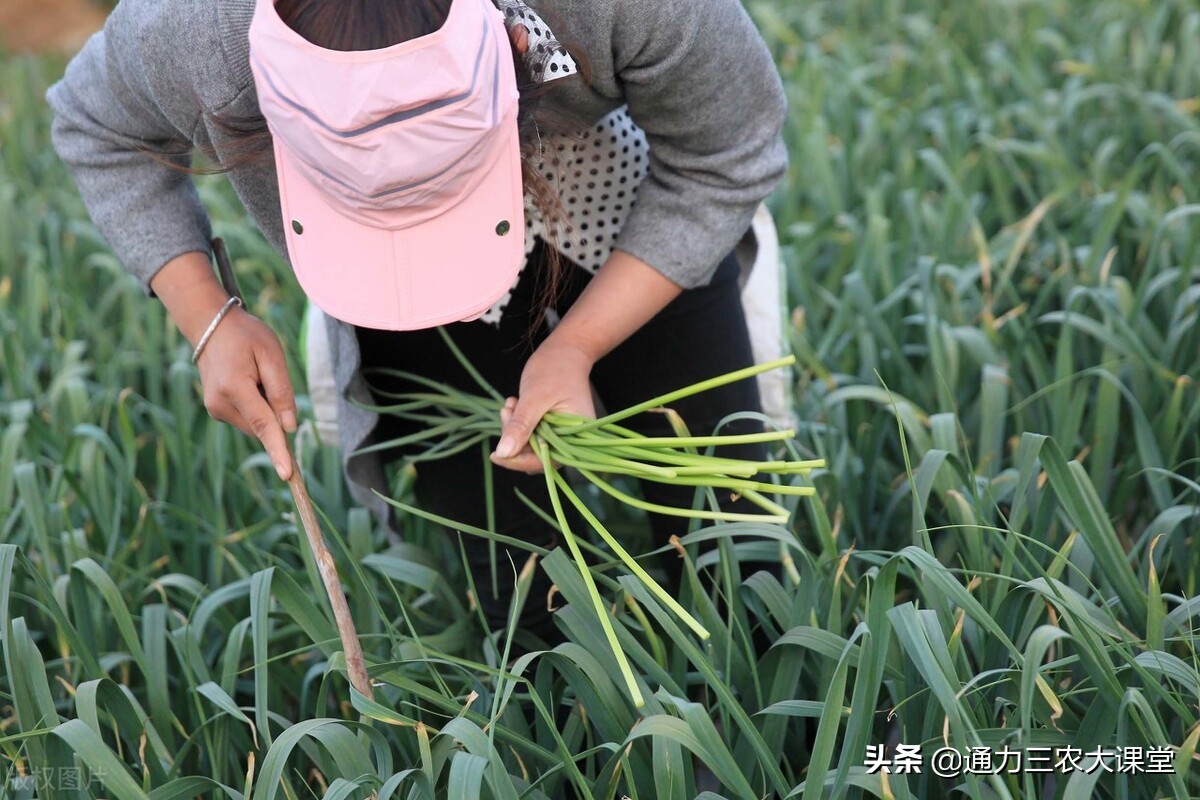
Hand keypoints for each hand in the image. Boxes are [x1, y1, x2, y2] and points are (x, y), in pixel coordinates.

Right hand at [151, 251, 297, 481]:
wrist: (211, 326)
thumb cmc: (246, 336)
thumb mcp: (271, 354)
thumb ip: (282, 391)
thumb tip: (289, 427)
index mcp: (234, 388)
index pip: (263, 425)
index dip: (278, 450)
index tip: (287, 474)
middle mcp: (220, 404)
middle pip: (263, 425)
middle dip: (275, 410)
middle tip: (266, 373)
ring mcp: (215, 409)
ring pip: (257, 423)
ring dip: (265, 406)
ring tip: (253, 373)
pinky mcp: (217, 410)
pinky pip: (249, 417)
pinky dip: (256, 405)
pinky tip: (247, 380)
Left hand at [490, 337, 595, 473]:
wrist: (565, 350)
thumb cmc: (556, 369)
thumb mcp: (535, 397)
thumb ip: (521, 426)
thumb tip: (503, 454)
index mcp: (577, 436)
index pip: (546, 461)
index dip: (519, 461)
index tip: (496, 455)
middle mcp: (572, 439)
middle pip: (537, 456)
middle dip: (516, 440)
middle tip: (506, 413)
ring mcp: (563, 434)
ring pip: (531, 446)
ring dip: (515, 429)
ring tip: (511, 404)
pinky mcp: (553, 427)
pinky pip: (532, 434)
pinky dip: (519, 423)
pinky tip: (515, 403)